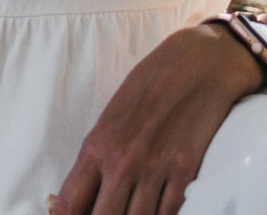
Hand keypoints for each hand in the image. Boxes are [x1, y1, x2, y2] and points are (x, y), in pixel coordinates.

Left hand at [54, 22, 265, 214]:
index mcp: (96, 146)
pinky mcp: (186, 173)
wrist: (195, 66)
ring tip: (129, 213)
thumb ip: (98, 158)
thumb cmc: (148, 88)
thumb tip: (88, 193)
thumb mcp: (110, 118)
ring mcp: (155, 170)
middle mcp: (122, 162)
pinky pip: (168, 213)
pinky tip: (155, 213)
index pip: (71, 201)